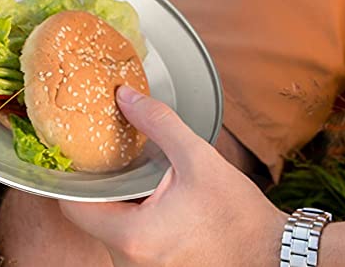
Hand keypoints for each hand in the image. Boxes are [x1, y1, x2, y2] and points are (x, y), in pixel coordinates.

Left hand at [59, 88, 284, 266]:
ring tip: (132, 172)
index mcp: (133, 238)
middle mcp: (131, 263)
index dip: (70, 176)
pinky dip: (134, 219)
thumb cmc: (238, 215)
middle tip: (106, 153)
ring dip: (118, 204)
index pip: (75, 208)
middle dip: (99, 186)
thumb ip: (156, 123)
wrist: (273, 256)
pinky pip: (131, 243)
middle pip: (92, 219)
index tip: (75, 149)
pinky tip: (151, 196)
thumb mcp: (197, 158)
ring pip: (111, 232)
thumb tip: (124, 95)